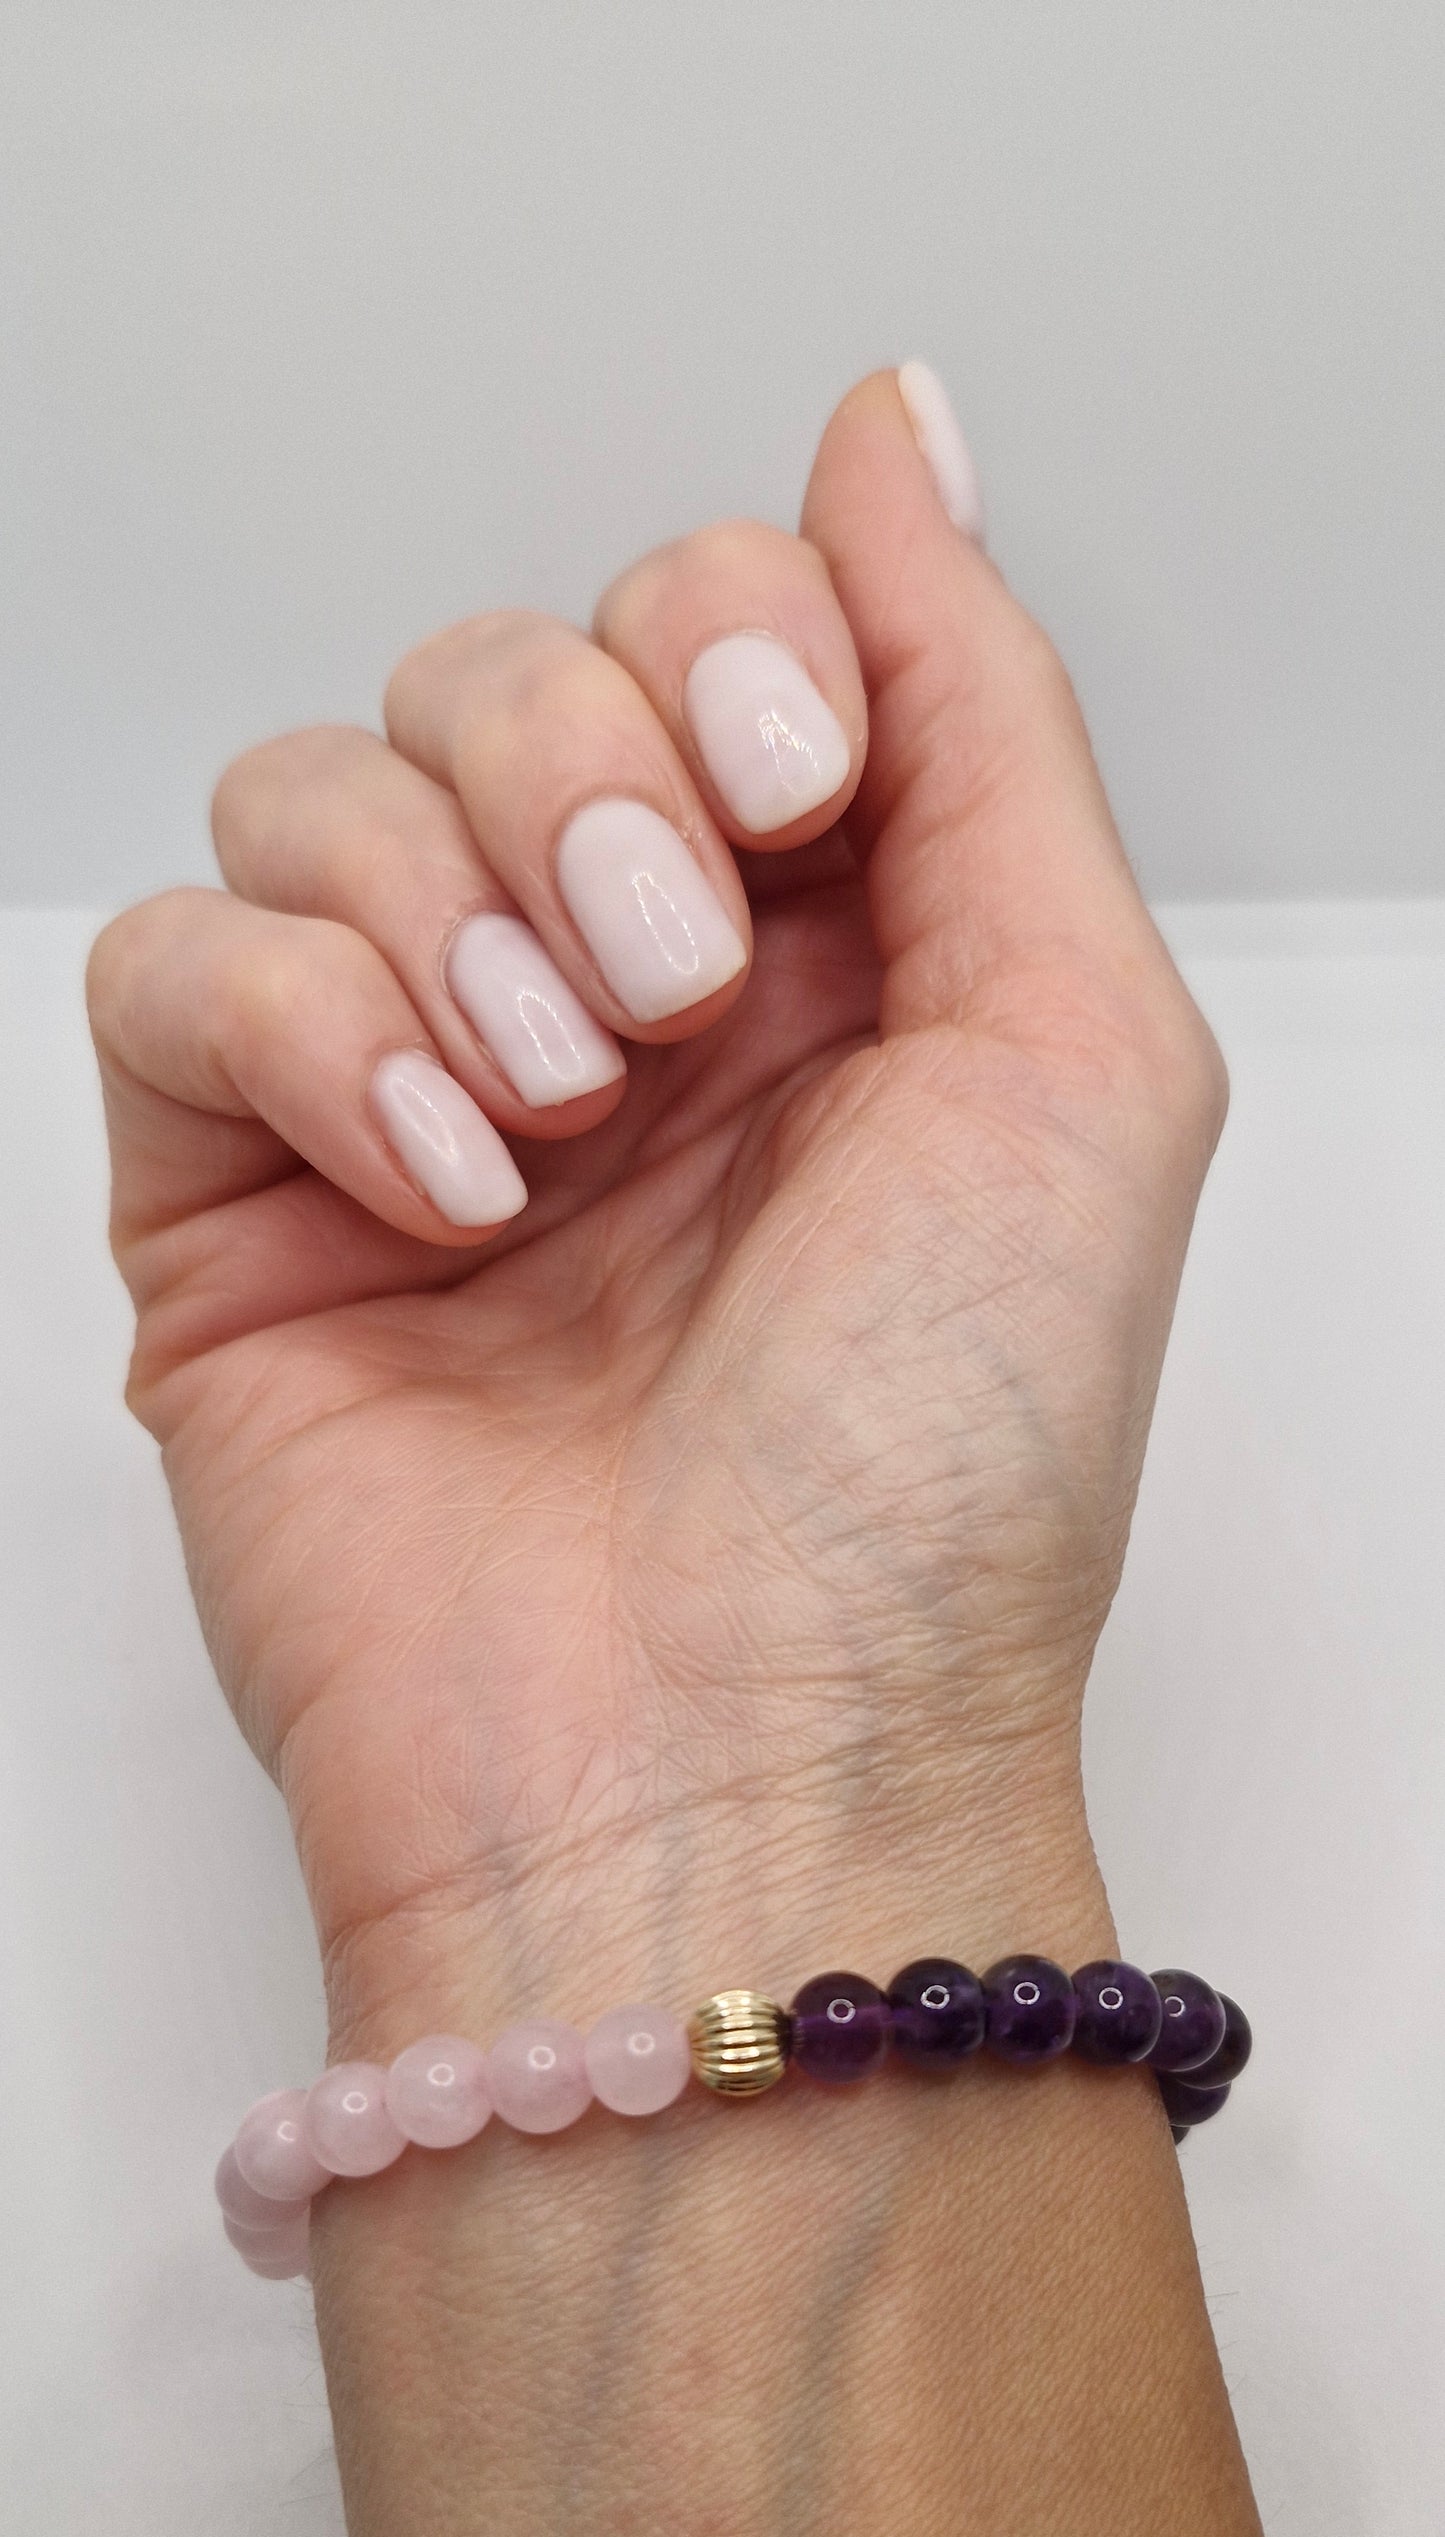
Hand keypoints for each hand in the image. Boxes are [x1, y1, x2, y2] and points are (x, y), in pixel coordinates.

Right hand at [88, 370, 1223, 2042]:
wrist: (732, 1771)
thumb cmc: (935, 1483)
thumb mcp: (1079, 1052)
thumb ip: (985, 714)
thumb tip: (888, 435)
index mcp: (820, 955)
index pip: (705, 622)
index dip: (726, 642)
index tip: (793, 800)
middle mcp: (610, 1003)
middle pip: (501, 664)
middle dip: (587, 775)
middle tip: (677, 990)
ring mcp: (410, 1099)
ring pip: (322, 784)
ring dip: (448, 911)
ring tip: (558, 1118)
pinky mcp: (234, 1204)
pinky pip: (174, 964)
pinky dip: (303, 1032)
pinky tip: (440, 1186)